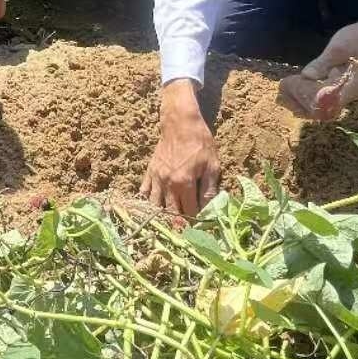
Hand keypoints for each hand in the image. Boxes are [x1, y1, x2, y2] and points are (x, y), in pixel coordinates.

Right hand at [141, 79, 219, 218]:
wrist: (180, 123)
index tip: (201, 231)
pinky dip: (147, 202)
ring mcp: (156, 178)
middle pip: (171, 213)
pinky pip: (145, 191)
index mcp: (184, 183)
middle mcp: (168, 184)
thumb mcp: (212, 165)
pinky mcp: (150, 172)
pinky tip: (152, 209)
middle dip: (179, 226)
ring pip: (156, 206)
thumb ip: (210, 189)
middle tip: (185, 235)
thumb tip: (210, 210)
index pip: (190, 211)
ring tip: (168, 227)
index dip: (196, 223)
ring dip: (162, 218)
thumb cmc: (200, 142)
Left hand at [284, 5, 357, 120]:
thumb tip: (306, 76)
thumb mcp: (338, 48)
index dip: (310, 103)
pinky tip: (299, 89)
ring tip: (288, 96)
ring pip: (326, 103)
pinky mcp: (343, 85)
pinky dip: (313, 94)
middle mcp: (351, 93)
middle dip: (305, 104)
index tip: (294, 96)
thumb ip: (322, 63)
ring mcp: (348, 90)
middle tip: (285, 98)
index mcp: (352, 87)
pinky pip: (327, 95)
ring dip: (307, 100)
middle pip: (326, 107)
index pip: (329, 103)